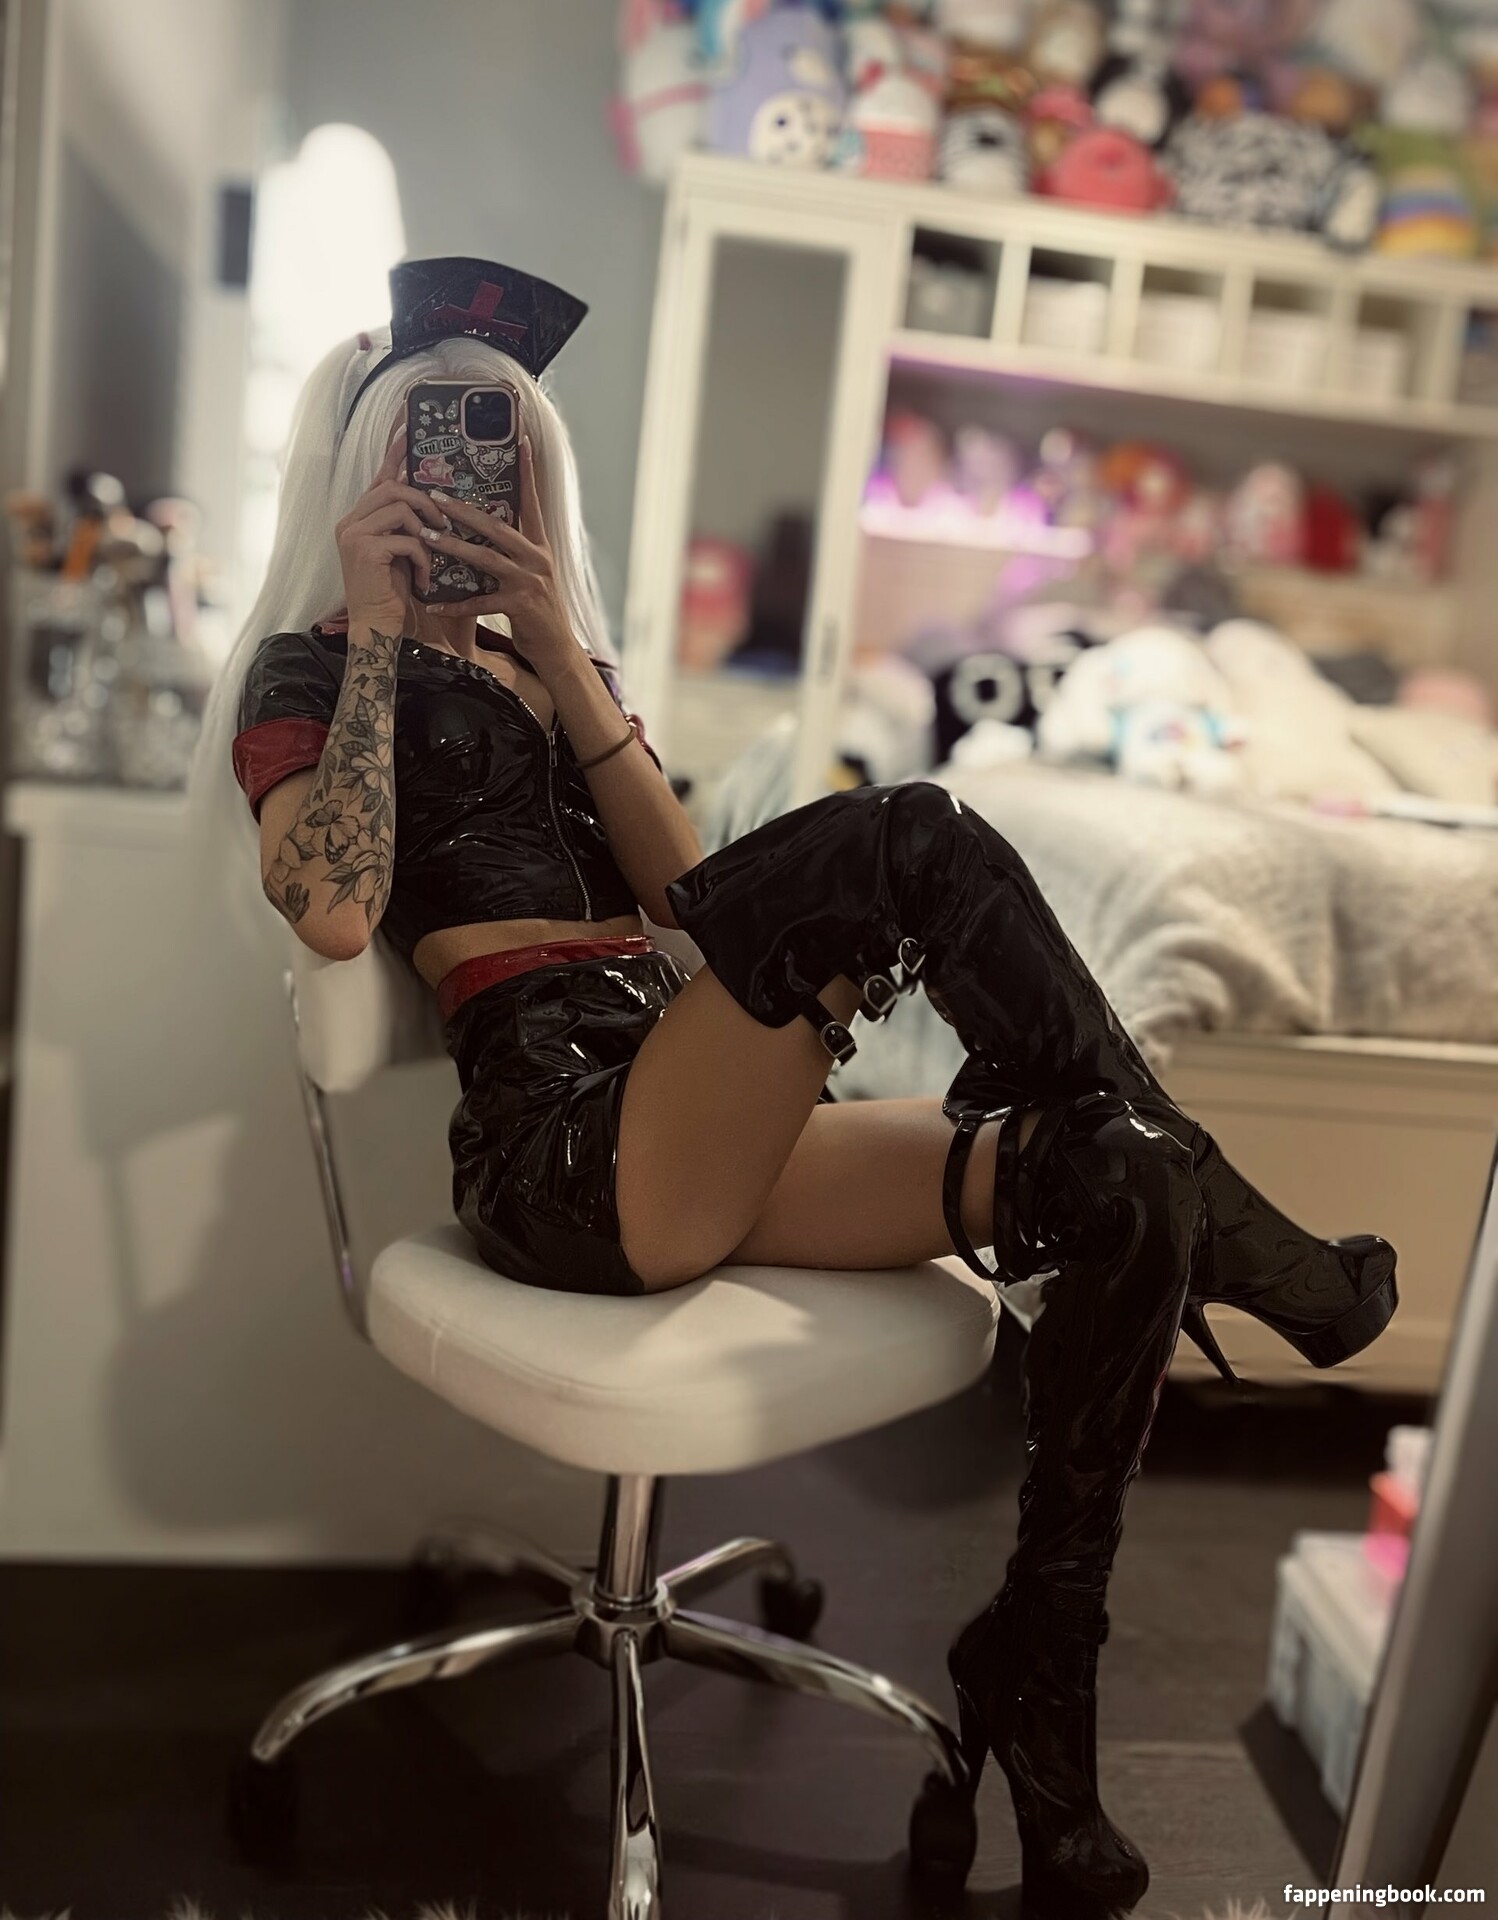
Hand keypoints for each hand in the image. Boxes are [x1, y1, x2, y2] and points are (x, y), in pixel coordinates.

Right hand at [336, 425, 449, 627]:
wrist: (379, 625)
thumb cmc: (394, 591)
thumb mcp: (404, 550)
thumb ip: (409, 523)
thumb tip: (433, 497)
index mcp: (359, 517)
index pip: (380, 478)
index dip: (394, 454)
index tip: (407, 428)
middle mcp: (350, 520)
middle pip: (392, 487)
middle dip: (424, 501)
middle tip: (442, 522)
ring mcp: (353, 533)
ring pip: (400, 507)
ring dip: (425, 531)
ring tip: (433, 553)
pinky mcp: (363, 549)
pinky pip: (406, 538)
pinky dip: (422, 559)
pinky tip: (424, 580)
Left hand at [421, 439, 577, 669]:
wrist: (556, 648)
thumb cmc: (537, 610)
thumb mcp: (531, 574)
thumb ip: (514, 551)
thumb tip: (488, 527)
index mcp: (539, 546)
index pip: (532, 503)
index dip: (527, 473)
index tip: (519, 443)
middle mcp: (537, 558)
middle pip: (497, 526)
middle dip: (464, 510)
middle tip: (436, 495)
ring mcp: (529, 582)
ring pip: (486, 558)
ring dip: (454, 546)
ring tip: (426, 536)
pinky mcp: (519, 606)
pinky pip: (480, 602)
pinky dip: (455, 603)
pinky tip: (433, 603)